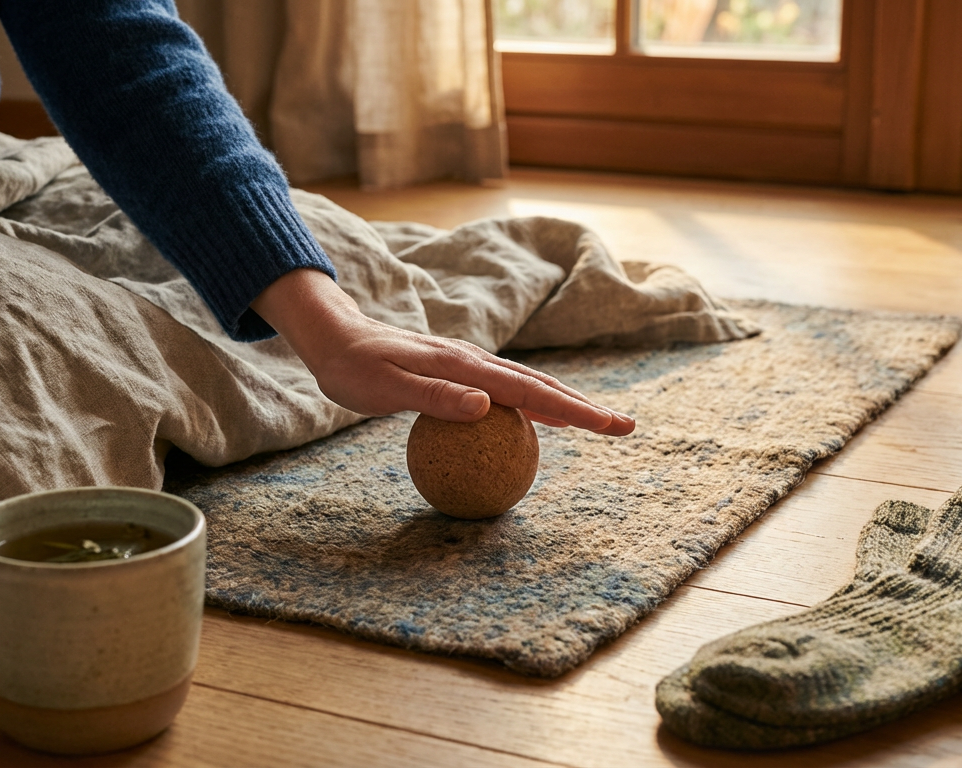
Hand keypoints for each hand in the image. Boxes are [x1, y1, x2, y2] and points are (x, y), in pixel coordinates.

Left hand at [251, 269, 633, 435]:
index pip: (530, 392)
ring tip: (598, 424)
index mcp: (466, 366)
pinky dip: (533, 407)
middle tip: (626, 427)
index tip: (609, 425)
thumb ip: (436, 398)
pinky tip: (540, 426)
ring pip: (529, 387)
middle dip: (585, 407)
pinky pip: (506, 392)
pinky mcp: (462, 373)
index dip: (573, 410)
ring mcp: (471, 366)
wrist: (335, 338)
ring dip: (565, 405)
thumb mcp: (387, 388)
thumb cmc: (354, 369)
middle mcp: (476, 362)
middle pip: (542, 386)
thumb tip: (487, 408)